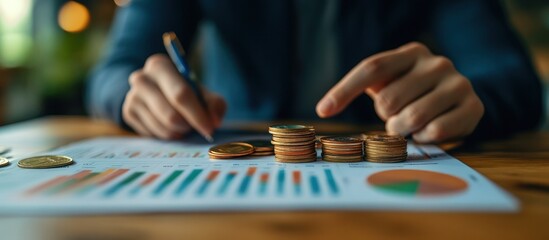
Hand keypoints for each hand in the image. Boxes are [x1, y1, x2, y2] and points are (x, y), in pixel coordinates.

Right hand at [122, 54, 225, 139]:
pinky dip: (167, 134)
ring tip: (182, 123)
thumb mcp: (202, 92)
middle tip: (195, 127)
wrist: (155, 90)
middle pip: (171, 115)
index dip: (197, 114)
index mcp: (160, 66)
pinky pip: (154, 134)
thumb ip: (214, 104)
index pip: (181, 94)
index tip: (210, 128)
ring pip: (163, 128)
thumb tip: (214, 121)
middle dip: (188, 125)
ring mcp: (132, 96)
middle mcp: (141, 78)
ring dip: (179, 131)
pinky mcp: (128, 113)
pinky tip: (169, 125)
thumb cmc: (183, 90)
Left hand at [316, 42, 483, 142]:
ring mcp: (458, 83)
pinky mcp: (473, 106)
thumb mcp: (391, 83)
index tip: (323, 110)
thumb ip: (365, 87)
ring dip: (403, 130)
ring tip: (410, 125)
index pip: (371, 68)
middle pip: (388, 100)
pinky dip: (423, 138)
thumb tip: (323, 109)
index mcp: (411, 52)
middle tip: (395, 118)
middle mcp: (437, 63)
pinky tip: (427, 131)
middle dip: (385, 117)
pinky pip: (435, 131)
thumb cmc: (415, 93)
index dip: (344, 90)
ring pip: (411, 118)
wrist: (460, 100)